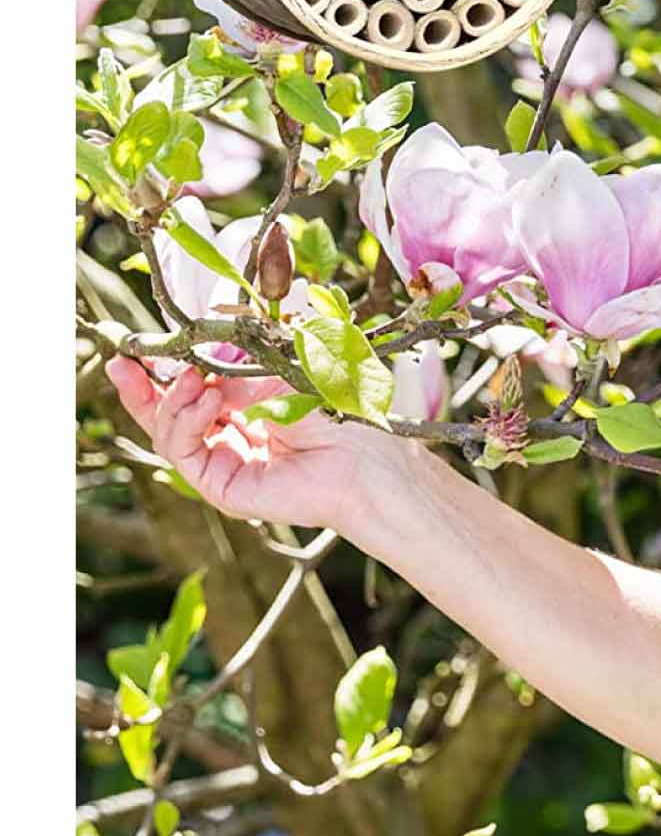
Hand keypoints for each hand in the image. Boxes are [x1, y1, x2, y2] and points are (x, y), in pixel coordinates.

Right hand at [104, 357, 406, 531]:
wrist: (363, 455)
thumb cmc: (336, 408)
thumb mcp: (276, 375)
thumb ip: (230, 374)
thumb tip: (192, 372)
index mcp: (249, 407)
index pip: (195, 389)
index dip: (166, 370)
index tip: (141, 347)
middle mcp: (234, 436)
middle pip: (171, 415)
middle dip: (143, 389)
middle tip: (123, 364)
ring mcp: (226, 463)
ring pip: (171, 433)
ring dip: (173, 401)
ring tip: (192, 380)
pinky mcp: (223, 487)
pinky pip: (186, 453)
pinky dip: (188, 424)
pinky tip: (207, 402)